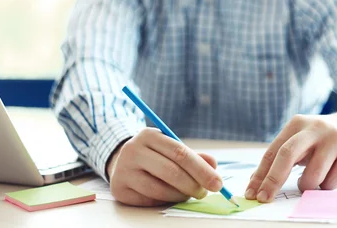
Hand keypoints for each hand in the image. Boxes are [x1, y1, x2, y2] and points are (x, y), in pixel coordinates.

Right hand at [107, 128, 222, 205]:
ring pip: (159, 189)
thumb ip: (193, 156)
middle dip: (193, 185)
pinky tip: (169, 196)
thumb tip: (213, 165)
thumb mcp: (171, 148)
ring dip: (180, 196)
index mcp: (149, 135)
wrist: (121, 162)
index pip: (180, 152)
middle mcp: (133, 150)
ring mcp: (123, 170)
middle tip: (205, 193)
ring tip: (188, 194)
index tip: (217, 183)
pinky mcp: (119, 189)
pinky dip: (164, 201)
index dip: (201, 169)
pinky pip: (149, 200)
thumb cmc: (154, 155)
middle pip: (170, 171)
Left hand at [245, 113, 336, 202]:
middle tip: (265, 198)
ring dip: (308, 186)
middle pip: (288, 155)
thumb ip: (282, 156)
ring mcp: (335, 138)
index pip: (273, 151)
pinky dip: (327, 186)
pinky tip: (331, 175)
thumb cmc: (322, 140)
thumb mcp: (301, 140)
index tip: (252, 193)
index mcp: (297, 124)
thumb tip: (258, 182)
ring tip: (312, 180)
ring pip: (313, 175)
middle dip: (273, 180)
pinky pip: (333, 182)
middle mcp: (315, 127)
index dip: (261, 174)